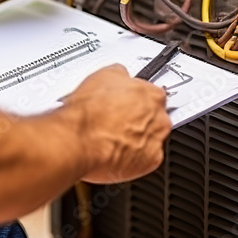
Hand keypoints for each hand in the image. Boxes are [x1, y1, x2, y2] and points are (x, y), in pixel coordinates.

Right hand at [63, 64, 170, 182]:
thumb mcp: (103, 75)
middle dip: (138, 119)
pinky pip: (145, 159)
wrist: (78, 139)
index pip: (152, 94)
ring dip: (136, 138)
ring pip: (150, 138)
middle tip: (117, 120)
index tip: (126, 102)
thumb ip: (121, 75)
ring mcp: (156, 141)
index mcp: (152, 94)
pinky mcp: (149, 162)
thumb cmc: (88, 112)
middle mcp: (159, 118)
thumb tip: (120, 76)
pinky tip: (116, 151)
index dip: (135, 98)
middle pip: (154, 117)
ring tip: (112, 137)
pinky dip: (133, 157)